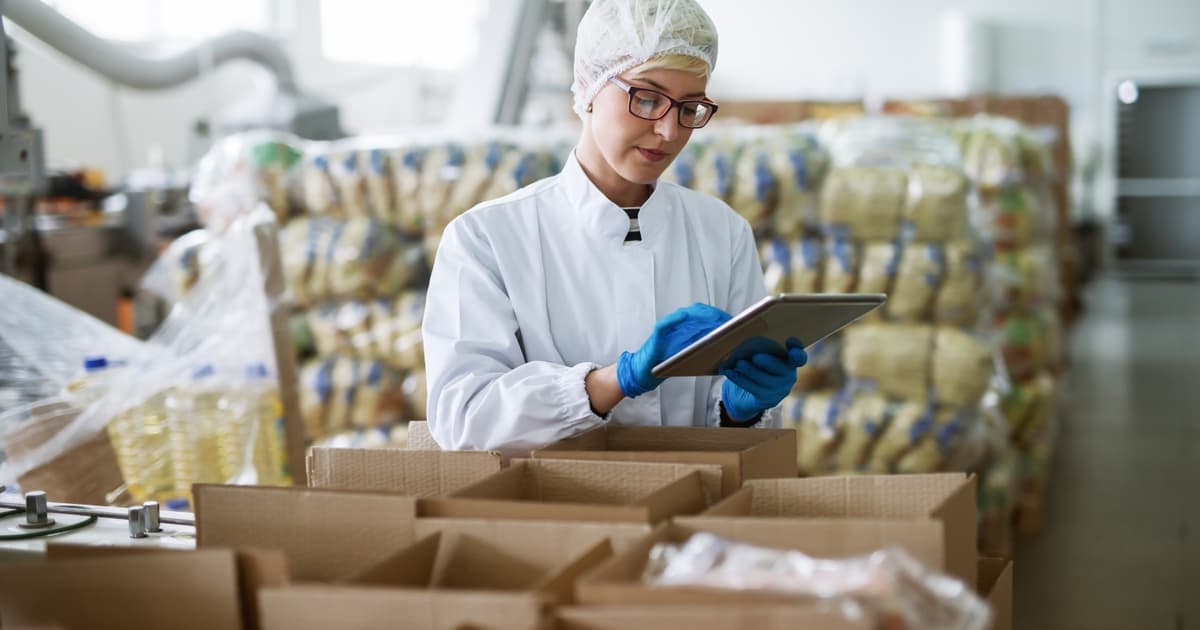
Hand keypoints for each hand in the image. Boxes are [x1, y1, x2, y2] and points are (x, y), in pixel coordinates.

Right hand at [616, 303, 731, 397]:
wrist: (645, 372)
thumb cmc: (668, 364)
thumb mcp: (691, 357)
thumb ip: (705, 349)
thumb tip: (729, 347)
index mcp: (688, 328)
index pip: (705, 315)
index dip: (720, 315)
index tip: (735, 320)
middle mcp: (679, 324)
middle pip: (698, 312)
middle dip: (714, 314)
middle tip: (728, 320)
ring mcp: (668, 326)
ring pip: (685, 314)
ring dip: (700, 314)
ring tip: (713, 318)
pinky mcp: (657, 333)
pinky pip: (666, 323)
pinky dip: (676, 319)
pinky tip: (686, 317)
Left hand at [720, 338, 807, 420]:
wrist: (747, 393)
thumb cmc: (755, 365)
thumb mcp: (760, 353)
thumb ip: (758, 344)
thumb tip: (739, 328)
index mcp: (790, 361)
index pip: (799, 356)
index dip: (797, 349)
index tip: (790, 340)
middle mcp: (788, 375)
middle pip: (782, 369)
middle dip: (769, 362)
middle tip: (756, 357)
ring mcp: (778, 389)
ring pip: (765, 380)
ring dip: (750, 371)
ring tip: (739, 363)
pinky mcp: (766, 399)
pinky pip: (752, 388)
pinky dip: (739, 379)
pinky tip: (729, 372)